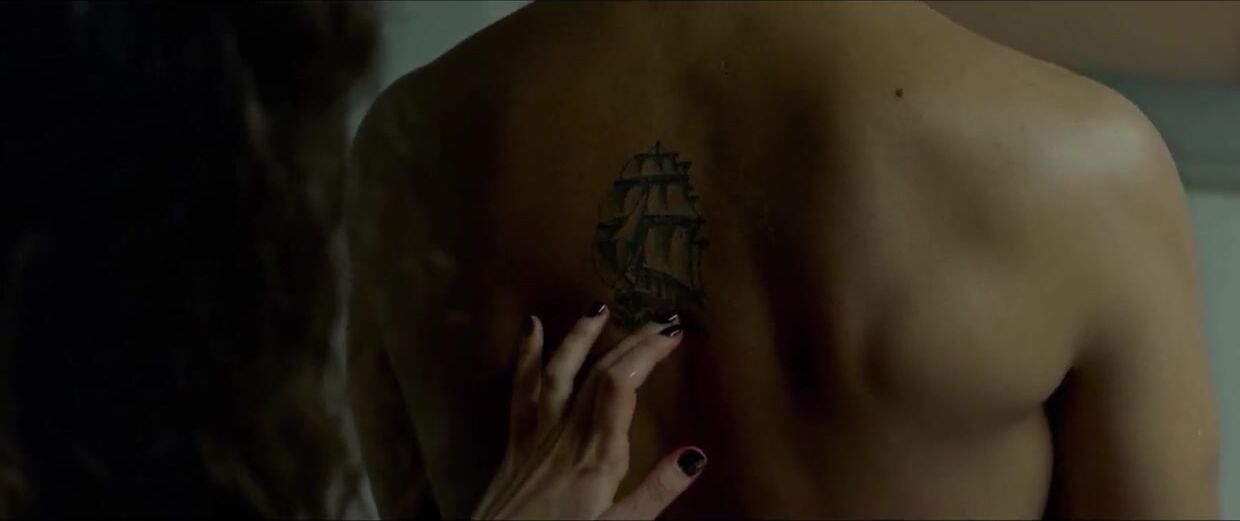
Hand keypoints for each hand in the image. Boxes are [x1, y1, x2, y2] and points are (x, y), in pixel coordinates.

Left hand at [471, 303, 705, 519]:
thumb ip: (656, 492)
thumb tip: (695, 454)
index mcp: (597, 455)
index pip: (621, 386)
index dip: (646, 354)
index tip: (673, 334)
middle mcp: (567, 433)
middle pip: (598, 373)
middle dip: (631, 342)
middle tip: (661, 320)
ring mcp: (538, 433)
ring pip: (559, 371)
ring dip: (581, 337)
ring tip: (600, 307)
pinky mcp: (516, 440)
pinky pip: (521, 390)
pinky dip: (527, 356)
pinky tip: (532, 328)